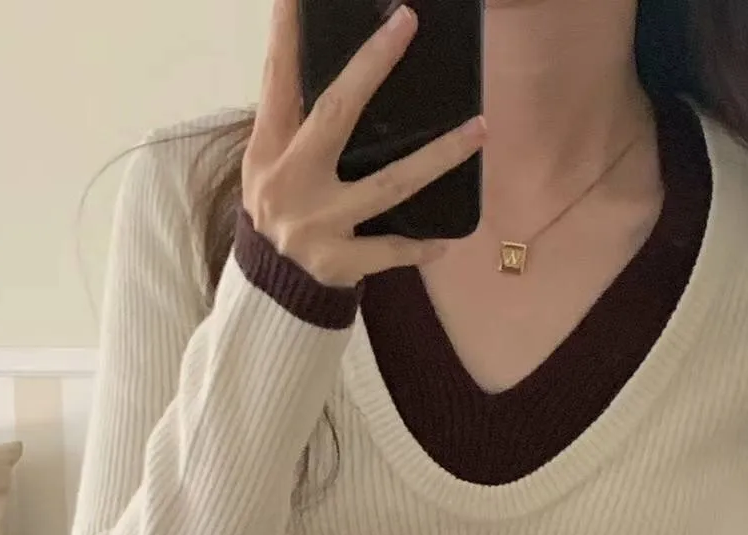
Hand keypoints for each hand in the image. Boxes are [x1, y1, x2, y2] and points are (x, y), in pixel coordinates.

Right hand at [244, 0, 485, 286]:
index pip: (279, 80)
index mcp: (270, 150)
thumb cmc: (279, 215)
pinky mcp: (338, 263)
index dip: (287, 34)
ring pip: (387, 184)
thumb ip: (296, 125)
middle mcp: (290, 182)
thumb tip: (344, 75)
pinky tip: (446, 241)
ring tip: (479, 129)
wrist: (268, 294)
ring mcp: (317, 224)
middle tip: (406, 24)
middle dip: (370, 67)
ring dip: (437, 157)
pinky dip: (417, 248)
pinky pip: (389, 251)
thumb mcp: (271, 167)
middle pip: (335, 114)